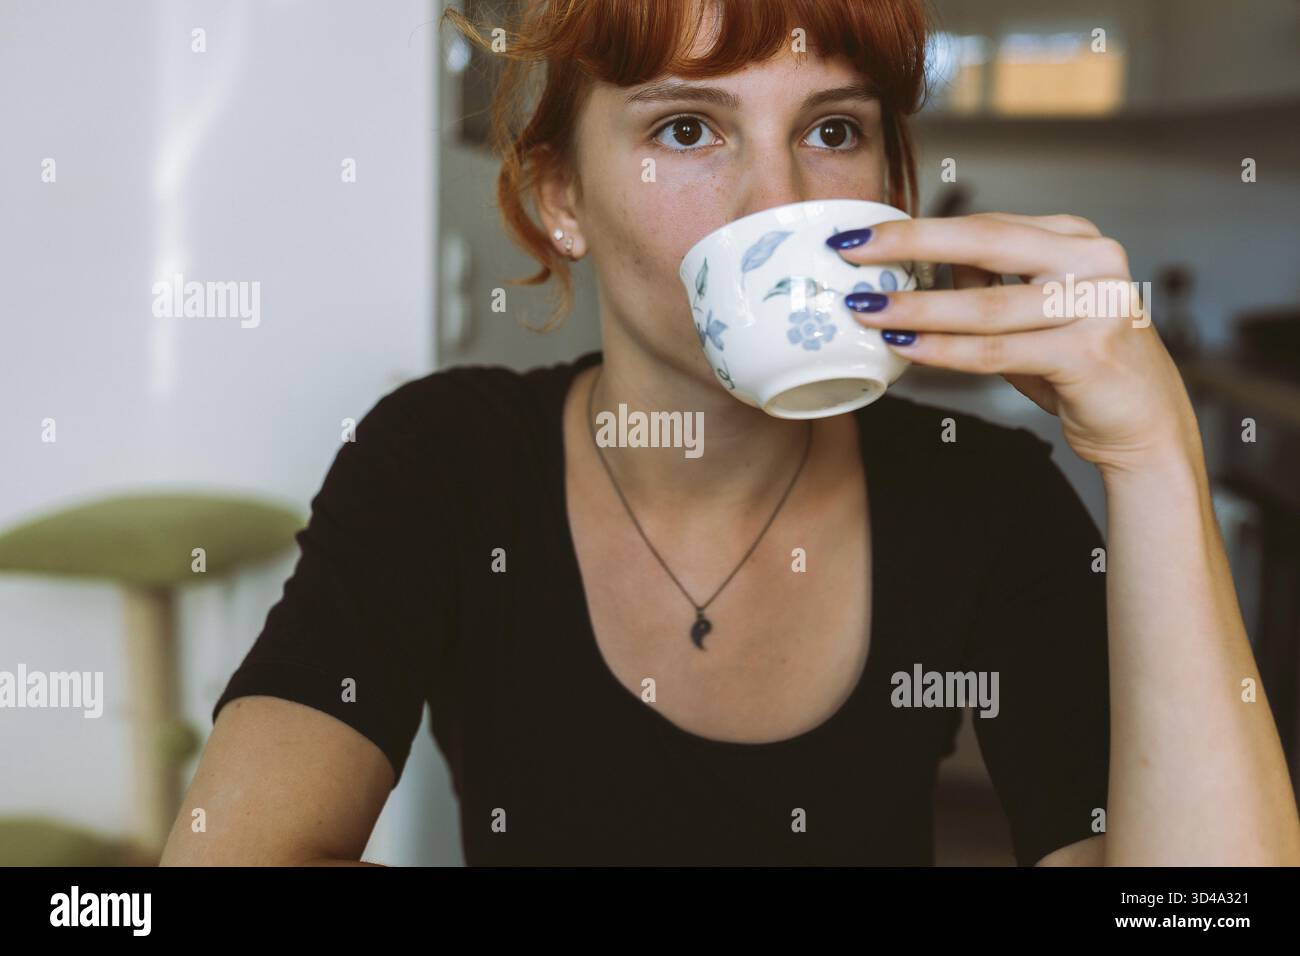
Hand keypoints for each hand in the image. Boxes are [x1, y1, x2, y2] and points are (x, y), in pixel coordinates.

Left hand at [830, 212, 1201, 474]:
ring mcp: (1097, 303)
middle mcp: (1093, 259)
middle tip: (849, 253)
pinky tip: (907, 348)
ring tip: (867, 311)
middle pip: (983, 242)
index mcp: (1076, 238)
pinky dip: (946, 351)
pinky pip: (997, 351)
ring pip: (985, 304)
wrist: (1143, 424)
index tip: (860, 236)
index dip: (916, 229)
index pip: (984, 226)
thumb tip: (914, 267)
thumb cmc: (1078, 366)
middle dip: (907, 246)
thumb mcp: (1031, 314)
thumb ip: (986, 285)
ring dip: (917, 309)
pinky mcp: (1089, 352)